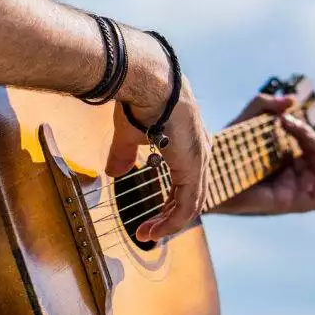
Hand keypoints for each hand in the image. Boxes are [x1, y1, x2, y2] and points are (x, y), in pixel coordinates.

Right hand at [108, 71, 210, 241]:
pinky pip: (186, 204)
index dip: (171, 202)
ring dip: (168, 223)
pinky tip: (153, 230)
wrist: (148, 80)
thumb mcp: (130, 133)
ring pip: (191, 204)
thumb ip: (124, 155)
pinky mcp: (193, 166)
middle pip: (192, 196)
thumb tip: (114, 173)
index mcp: (190, 144)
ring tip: (147, 234)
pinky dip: (170, 221)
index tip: (153, 217)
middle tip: (149, 231)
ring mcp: (200, 160)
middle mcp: (201, 153)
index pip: (188, 181)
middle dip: (169, 216)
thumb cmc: (140, 98)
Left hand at [211, 94, 314, 215]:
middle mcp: (288, 177)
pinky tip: (313, 158)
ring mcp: (289, 192)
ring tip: (297, 132)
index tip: (285, 117)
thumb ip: (266, 104)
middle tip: (288, 122)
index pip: (308, 146)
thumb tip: (292, 100)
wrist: (206, 173)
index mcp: (282, 160)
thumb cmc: (224, 149)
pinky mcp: (287, 204)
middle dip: (308, 135)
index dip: (304, 131)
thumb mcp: (246, 119)